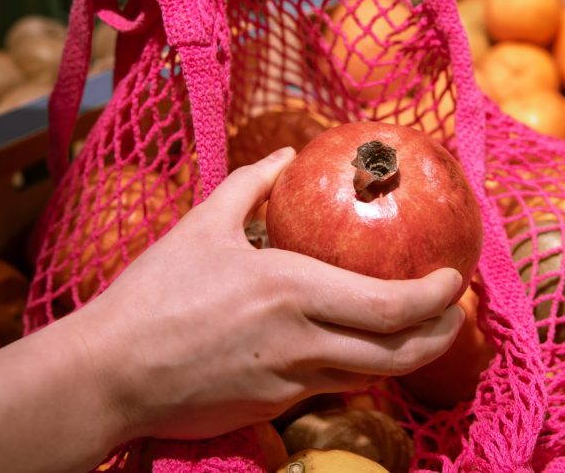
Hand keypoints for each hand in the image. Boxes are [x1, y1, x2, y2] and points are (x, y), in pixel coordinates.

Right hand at [74, 147, 464, 440]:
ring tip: (419, 330)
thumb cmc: (154, 294)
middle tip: (455, 313)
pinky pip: (332, 387)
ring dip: (405, 355)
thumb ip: (251, 184)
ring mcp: (291, 382)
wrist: (108, 374)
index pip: (391, 306)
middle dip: (441, 335)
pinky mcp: (273, 407)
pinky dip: (358, 367)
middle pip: (400, 353)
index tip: (454, 279)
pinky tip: (357, 347)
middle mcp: (303, 342)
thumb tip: (284, 158)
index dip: (436, 297)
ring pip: (372, 376)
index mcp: (293, 290)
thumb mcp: (202, 225)